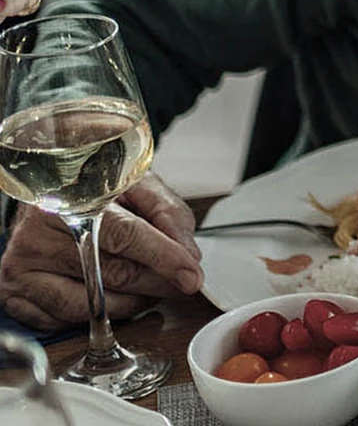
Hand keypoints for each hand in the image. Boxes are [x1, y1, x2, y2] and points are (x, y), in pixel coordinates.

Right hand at [1, 175, 202, 329]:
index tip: (191, 275)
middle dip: (157, 282)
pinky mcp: (16, 297)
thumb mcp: (137, 186)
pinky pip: (65, 321)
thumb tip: (188, 254)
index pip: (124, 235)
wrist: (52, 198)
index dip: (164, 257)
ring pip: (90, 303)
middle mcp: (37, 235)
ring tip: (149, 287)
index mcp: (68, 201)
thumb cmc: (95, 194)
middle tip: (182, 283)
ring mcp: (22, 269)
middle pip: (112, 273)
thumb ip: (168, 214)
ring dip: (132, 302)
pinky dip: (99, 314)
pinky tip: (115, 296)